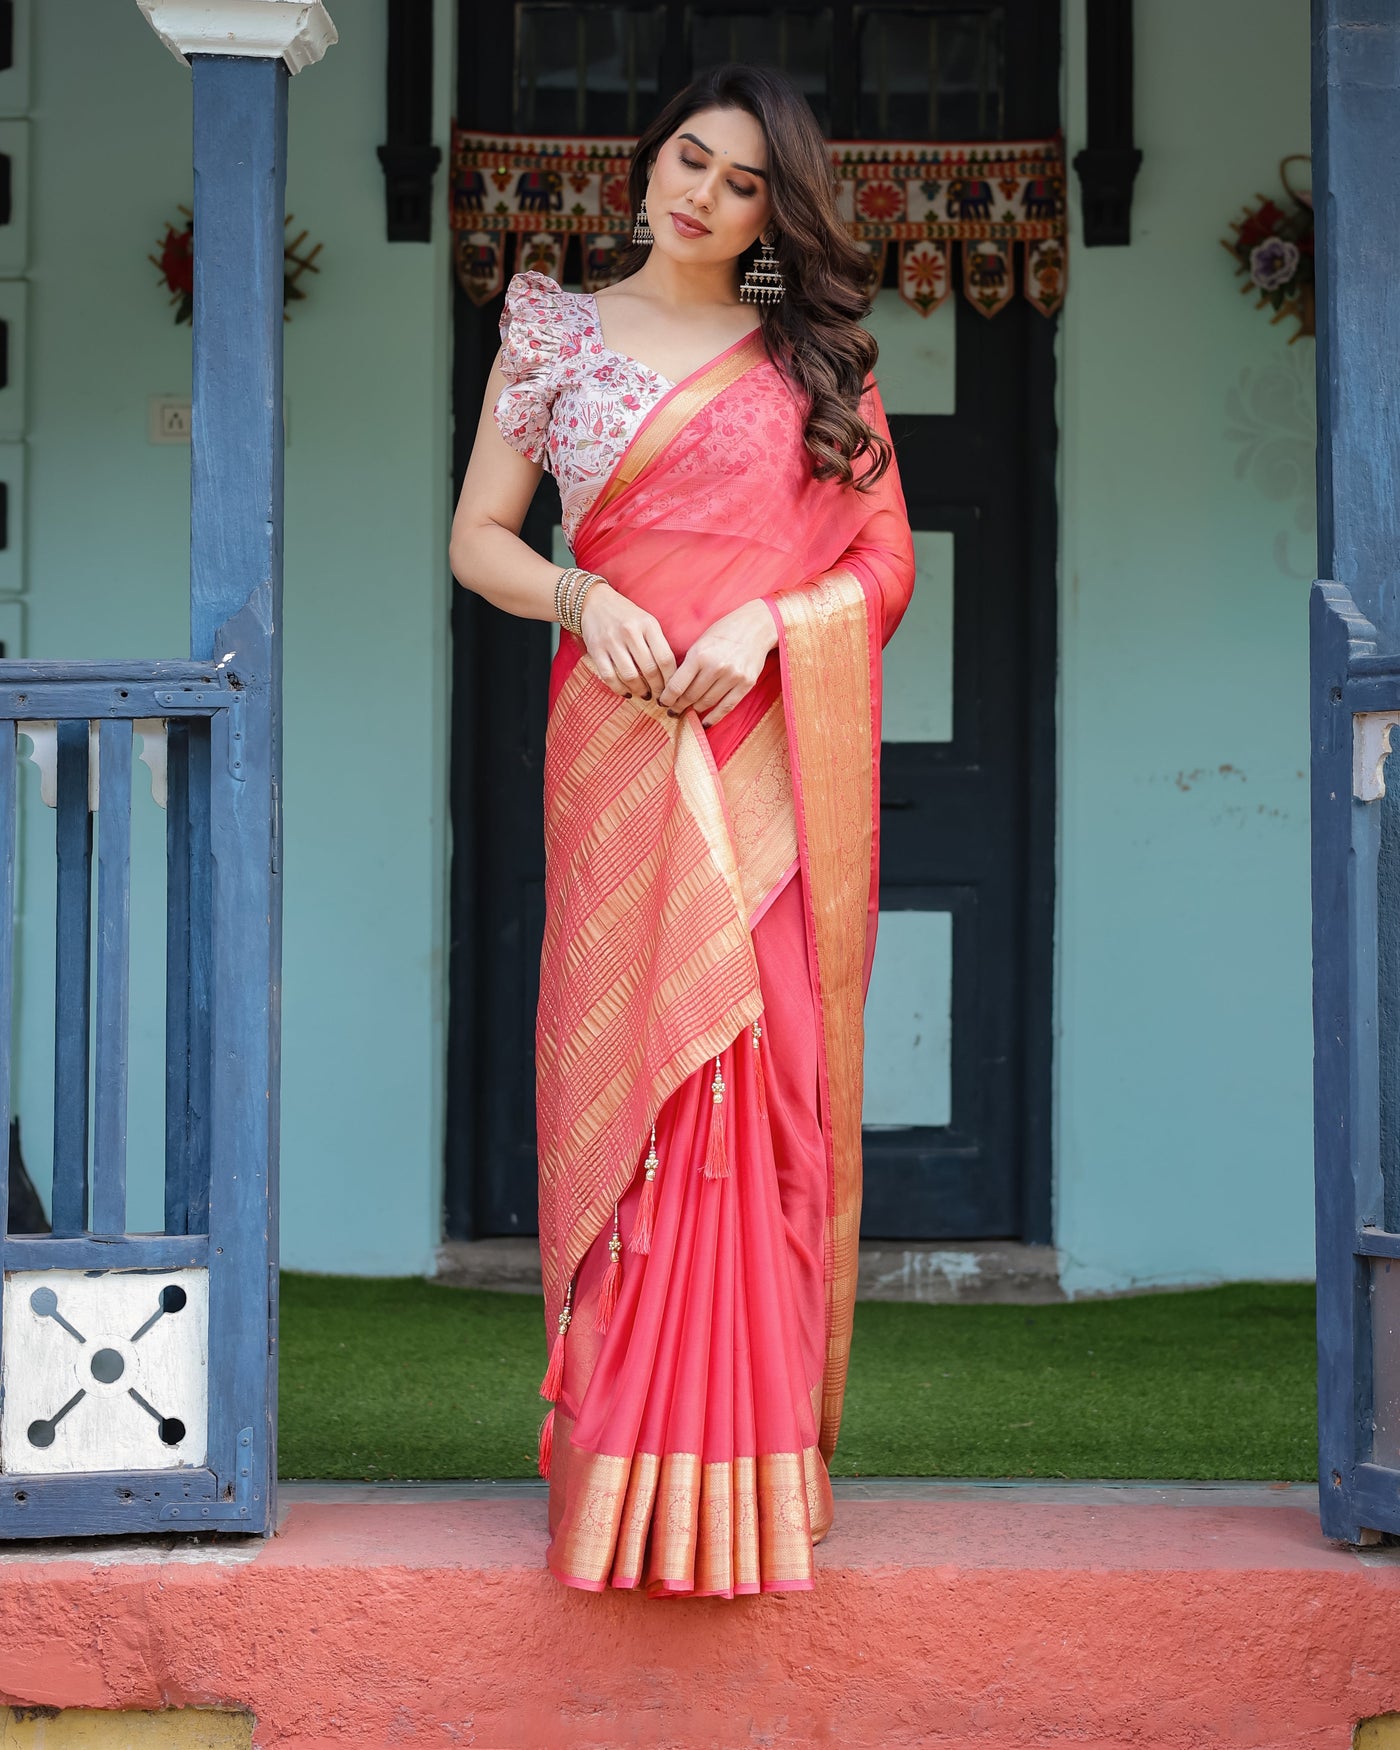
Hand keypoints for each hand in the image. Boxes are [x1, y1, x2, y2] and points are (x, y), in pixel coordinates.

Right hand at [578, 581, 676, 700]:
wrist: (593, 601)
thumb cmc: (625, 615)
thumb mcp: (646, 621)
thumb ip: (658, 643)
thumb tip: (670, 675)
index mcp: (648, 624)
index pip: (665, 658)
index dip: (671, 679)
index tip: (673, 689)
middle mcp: (630, 632)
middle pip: (649, 670)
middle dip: (657, 689)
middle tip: (660, 697)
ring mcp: (612, 641)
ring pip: (630, 676)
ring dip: (640, 691)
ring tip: (645, 695)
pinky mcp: (596, 650)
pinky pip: (609, 677)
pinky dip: (620, 689)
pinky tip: (627, 693)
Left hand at [657, 600, 777, 727]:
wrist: (756, 626)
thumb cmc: (724, 631)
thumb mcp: (700, 642)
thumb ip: (688, 664)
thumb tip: (673, 688)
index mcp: (699, 655)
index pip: (677, 686)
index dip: (667, 698)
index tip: (662, 703)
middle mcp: (716, 667)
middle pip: (690, 696)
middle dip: (678, 706)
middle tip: (672, 711)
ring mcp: (732, 677)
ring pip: (707, 703)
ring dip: (694, 710)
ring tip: (687, 712)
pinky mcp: (746, 684)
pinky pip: (726, 707)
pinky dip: (714, 717)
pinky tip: (705, 723)